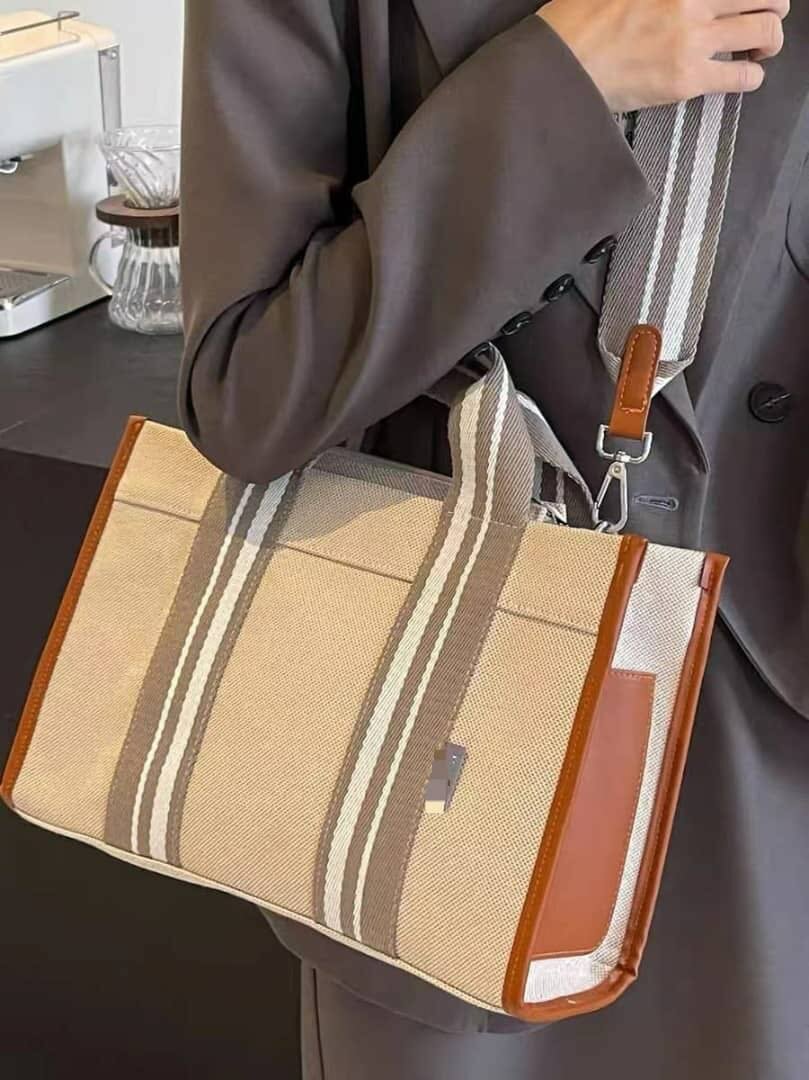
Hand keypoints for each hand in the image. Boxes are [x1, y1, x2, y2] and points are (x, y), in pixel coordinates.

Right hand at [538, 0, 788, 111]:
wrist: (561, 64)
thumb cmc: (578, 23)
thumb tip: (670, 3)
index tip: (744, 2)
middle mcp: (693, 2)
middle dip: (774, 6)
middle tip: (766, 17)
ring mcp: (693, 39)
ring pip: (764, 31)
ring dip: (770, 40)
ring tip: (759, 49)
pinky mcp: (687, 78)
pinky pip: (742, 77)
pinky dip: (751, 76)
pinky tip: (743, 76)